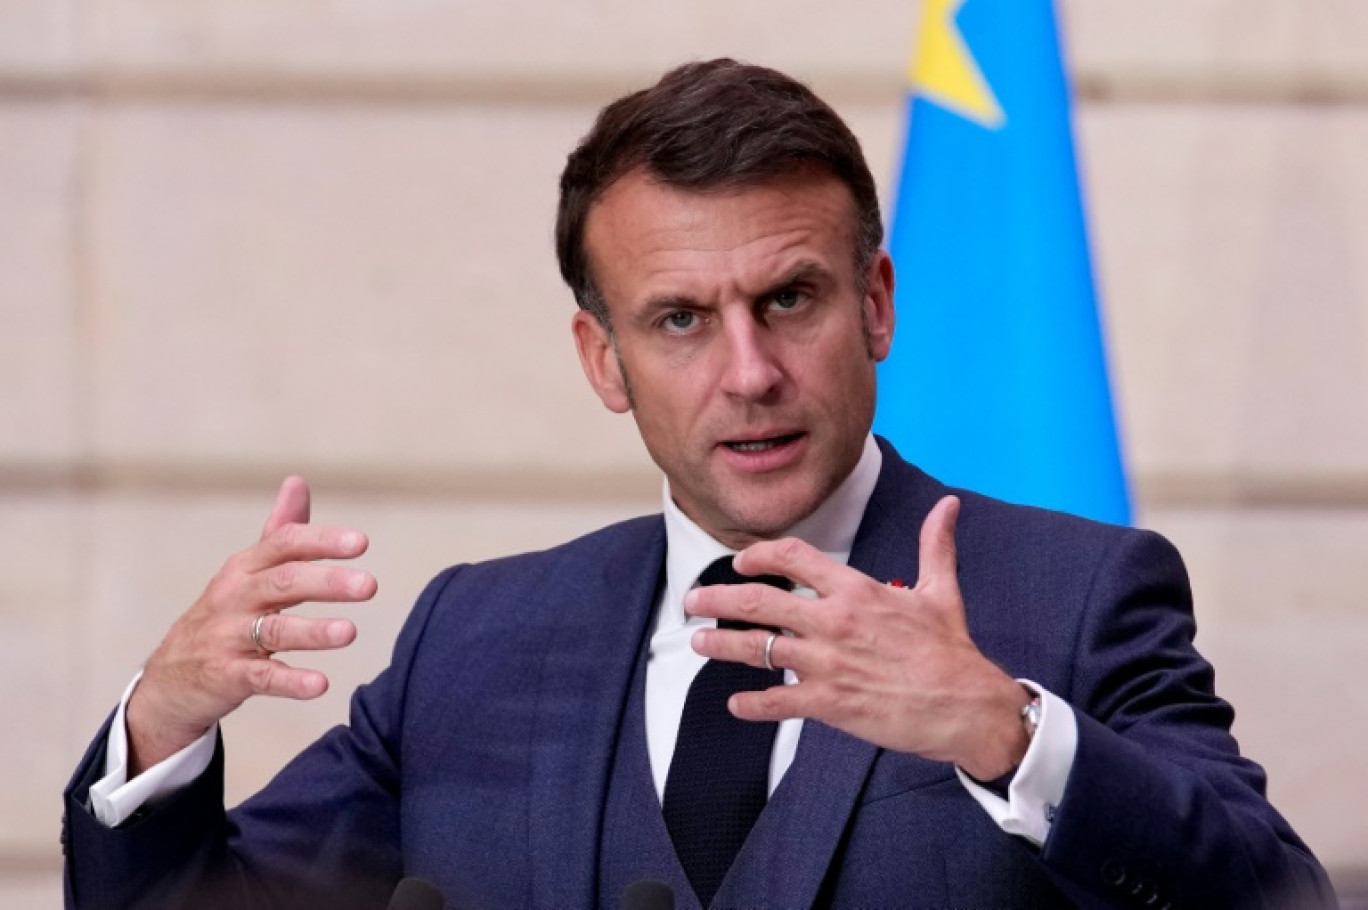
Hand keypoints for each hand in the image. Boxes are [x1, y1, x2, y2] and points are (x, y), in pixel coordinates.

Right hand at [125, 477, 376, 774]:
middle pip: (283, 582)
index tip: (362, 542)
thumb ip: (280, 532)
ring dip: (314, 631)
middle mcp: (235, 597)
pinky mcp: (226, 677)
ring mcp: (227, 638)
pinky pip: (261, 677)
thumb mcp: (246, 572)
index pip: (284, 544)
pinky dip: (291, 681)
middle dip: (327, 581)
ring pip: (274, 630)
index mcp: (245, 568)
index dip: (322, 541)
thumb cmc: (223, 617)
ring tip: (350, 632)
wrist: (169, 680)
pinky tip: (321, 685)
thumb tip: (297, 481)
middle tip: (369, 585)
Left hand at [686, 495, 1029, 779]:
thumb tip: (947, 504)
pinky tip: (736, 703)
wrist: (967, 706)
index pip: (793, 556)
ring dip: (721, 645)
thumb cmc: (951, 650)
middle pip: (759, 600)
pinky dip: (752, 704)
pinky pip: (777, 701)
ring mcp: (828, 664)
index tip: (740, 561)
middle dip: (718, 598)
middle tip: (694, 600)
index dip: (759, 554)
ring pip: (758, 649)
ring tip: (698, 642)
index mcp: (856, 590)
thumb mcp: (940, 590)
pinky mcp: (829, 703)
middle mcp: (834, 622)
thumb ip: (934, 545)